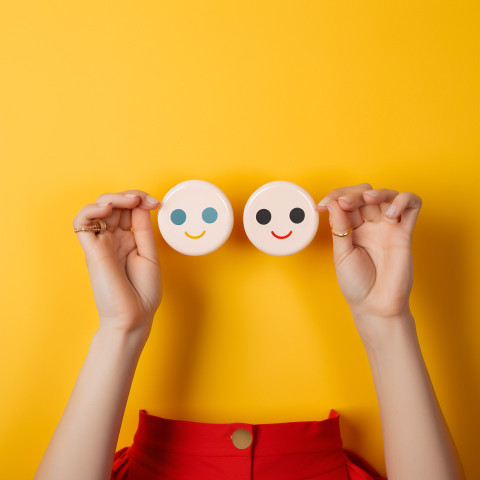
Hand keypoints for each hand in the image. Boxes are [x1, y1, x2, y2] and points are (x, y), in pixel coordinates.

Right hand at [73, 190, 161, 334]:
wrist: (134, 317)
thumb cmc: (142, 293)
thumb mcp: (149, 254)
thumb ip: (143, 229)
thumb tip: (143, 204)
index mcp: (128, 238)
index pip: (128, 208)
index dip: (140, 199)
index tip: (156, 202)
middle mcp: (113, 238)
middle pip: (114, 204)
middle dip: (129, 196)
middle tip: (143, 200)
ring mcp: (101, 242)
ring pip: (97, 207)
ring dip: (112, 198)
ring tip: (128, 201)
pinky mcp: (91, 249)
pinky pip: (81, 222)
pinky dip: (92, 209)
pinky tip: (108, 209)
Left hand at [317, 183, 421, 339]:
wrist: (375, 306)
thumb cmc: (357, 284)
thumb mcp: (341, 254)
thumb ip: (340, 227)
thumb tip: (335, 202)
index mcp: (352, 229)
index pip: (346, 201)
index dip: (335, 197)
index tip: (322, 206)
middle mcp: (371, 225)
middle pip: (365, 194)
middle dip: (353, 194)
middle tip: (344, 203)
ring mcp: (388, 227)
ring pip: (388, 195)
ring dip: (377, 192)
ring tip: (368, 199)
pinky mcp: (405, 233)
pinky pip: (412, 206)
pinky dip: (404, 200)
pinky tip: (391, 213)